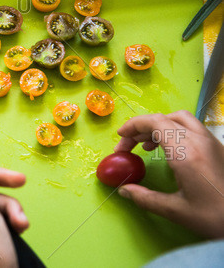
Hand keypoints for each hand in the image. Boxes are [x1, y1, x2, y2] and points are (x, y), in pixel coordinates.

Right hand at [115, 110, 223, 237]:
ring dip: (160, 127)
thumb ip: (146, 198)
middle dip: (143, 127)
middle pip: (166, 118)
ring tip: (147, 146)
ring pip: (182, 120)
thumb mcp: (176, 211)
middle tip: (130, 146)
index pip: (155, 123)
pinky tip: (170, 152)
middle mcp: (200, 141)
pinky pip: (193, 129)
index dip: (134, 126)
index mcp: (187, 152)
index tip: (120, 138)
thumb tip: (125, 190)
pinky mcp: (220, 149)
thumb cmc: (215, 217)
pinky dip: (175, 132)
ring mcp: (212, 143)